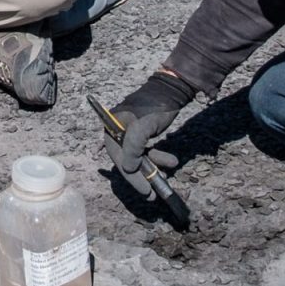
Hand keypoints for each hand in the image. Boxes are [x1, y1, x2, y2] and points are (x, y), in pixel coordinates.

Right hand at [106, 68, 204, 187]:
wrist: (172, 91)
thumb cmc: (155, 106)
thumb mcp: (143, 126)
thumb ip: (133, 147)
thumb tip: (127, 168)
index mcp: (112, 128)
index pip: (118, 158)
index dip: (131, 176)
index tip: (145, 190)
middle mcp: (119, 133)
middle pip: (128, 161)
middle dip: (143, 177)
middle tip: (154, 194)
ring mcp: (131, 135)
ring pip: (140, 159)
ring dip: (154, 167)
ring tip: (169, 172)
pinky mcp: (144, 136)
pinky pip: (148, 153)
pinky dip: (159, 159)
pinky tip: (172, 161)